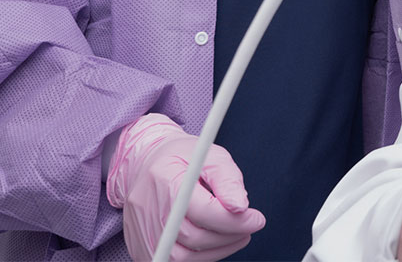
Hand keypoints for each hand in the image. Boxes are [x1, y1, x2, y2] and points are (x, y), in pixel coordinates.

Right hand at [106, 113, 265, 261]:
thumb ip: (227, 178)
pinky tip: (215, 242)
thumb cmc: (183, 157)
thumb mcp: (209, 154)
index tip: (257, 219)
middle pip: (192, 236)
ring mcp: (141, 232)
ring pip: (182, 257)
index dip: (232, 219)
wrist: (147, 164)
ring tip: (237, 235)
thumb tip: (241, 205)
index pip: (200, 209)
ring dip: (216, 250)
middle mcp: (147, 208)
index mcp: (165, 178)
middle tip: (249, 227)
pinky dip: (199, 256)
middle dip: (228, 236)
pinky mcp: (141, 247)